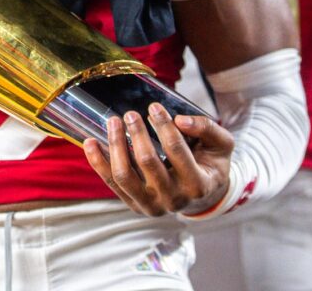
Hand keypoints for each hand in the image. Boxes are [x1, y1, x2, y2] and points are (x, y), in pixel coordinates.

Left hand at [83, 102, 233, 215]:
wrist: (201, 195)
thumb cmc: (209, 163)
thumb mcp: (220, 145)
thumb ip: (207, 129)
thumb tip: (181, 120)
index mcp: (198, 185)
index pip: (177, 152)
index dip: (164, 126)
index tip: (153, 106)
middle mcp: (174, 199)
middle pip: (148, 162)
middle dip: (137, 134)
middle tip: (131, 114)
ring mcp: (151, 205)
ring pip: (124, 175)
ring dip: (115, 145)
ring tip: (113, 121)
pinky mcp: (134, 204)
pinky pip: (111, 183)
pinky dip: (97, 161)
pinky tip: (90, 141)